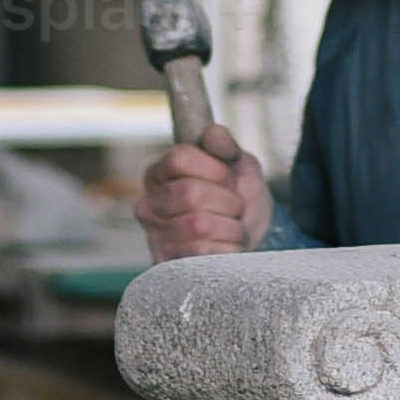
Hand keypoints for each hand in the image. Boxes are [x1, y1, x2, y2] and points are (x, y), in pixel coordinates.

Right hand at [136, 123, 271, 259]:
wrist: (250, 241)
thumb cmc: (239, 199)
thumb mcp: (239, 165)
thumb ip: (226, 146)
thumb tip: (213, 133)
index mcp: (160, 172)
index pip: (179, 158)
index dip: (213, 168)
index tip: (227, 177)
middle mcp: (148, 203)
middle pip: (189, 193)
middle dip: (228, 200)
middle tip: (235, 207)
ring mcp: (155, 237)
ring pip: (199, 225)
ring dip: (231, 227)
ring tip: (233, 228)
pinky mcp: (167, 266)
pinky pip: (203, 253)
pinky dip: (228, 249)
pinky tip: (228, 249)